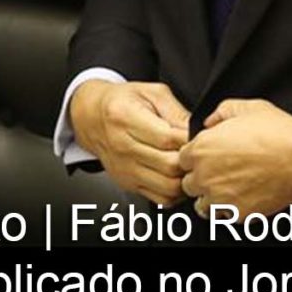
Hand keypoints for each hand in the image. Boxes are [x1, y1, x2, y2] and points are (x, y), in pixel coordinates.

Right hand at [70, 80, 191, 206]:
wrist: (92, 117)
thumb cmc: (122, 102)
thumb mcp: (151, 92)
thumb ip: (176, 111)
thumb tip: (199, 131)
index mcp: (125, 117)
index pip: (167, 138)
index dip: (190, 139)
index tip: (198, 136)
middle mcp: (122, 146)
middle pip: (169, 165)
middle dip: (190, 159)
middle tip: (196, 151)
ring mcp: (124, 168)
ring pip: (168, 186)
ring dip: (185, 178)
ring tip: (188, 164)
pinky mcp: (128, 183)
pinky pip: (161, 199)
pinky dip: (175, 192)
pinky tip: (176, 176)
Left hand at [179, 98, 291, 218]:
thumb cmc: (277, 132)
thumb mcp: (244, 108)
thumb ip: (220, 113)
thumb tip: (210, 121)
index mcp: (201, 149)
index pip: (181, 159)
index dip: (196, 157)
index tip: (208, 157)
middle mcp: (206, 175)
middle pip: (188, 182)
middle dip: (200, 177)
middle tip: (219, 172)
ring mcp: (221, 197)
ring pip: (201, 204)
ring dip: (210, 197)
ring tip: (228, 188)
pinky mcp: (238, 214)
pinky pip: (223, 216)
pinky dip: (228, 210)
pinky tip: (241, 197)